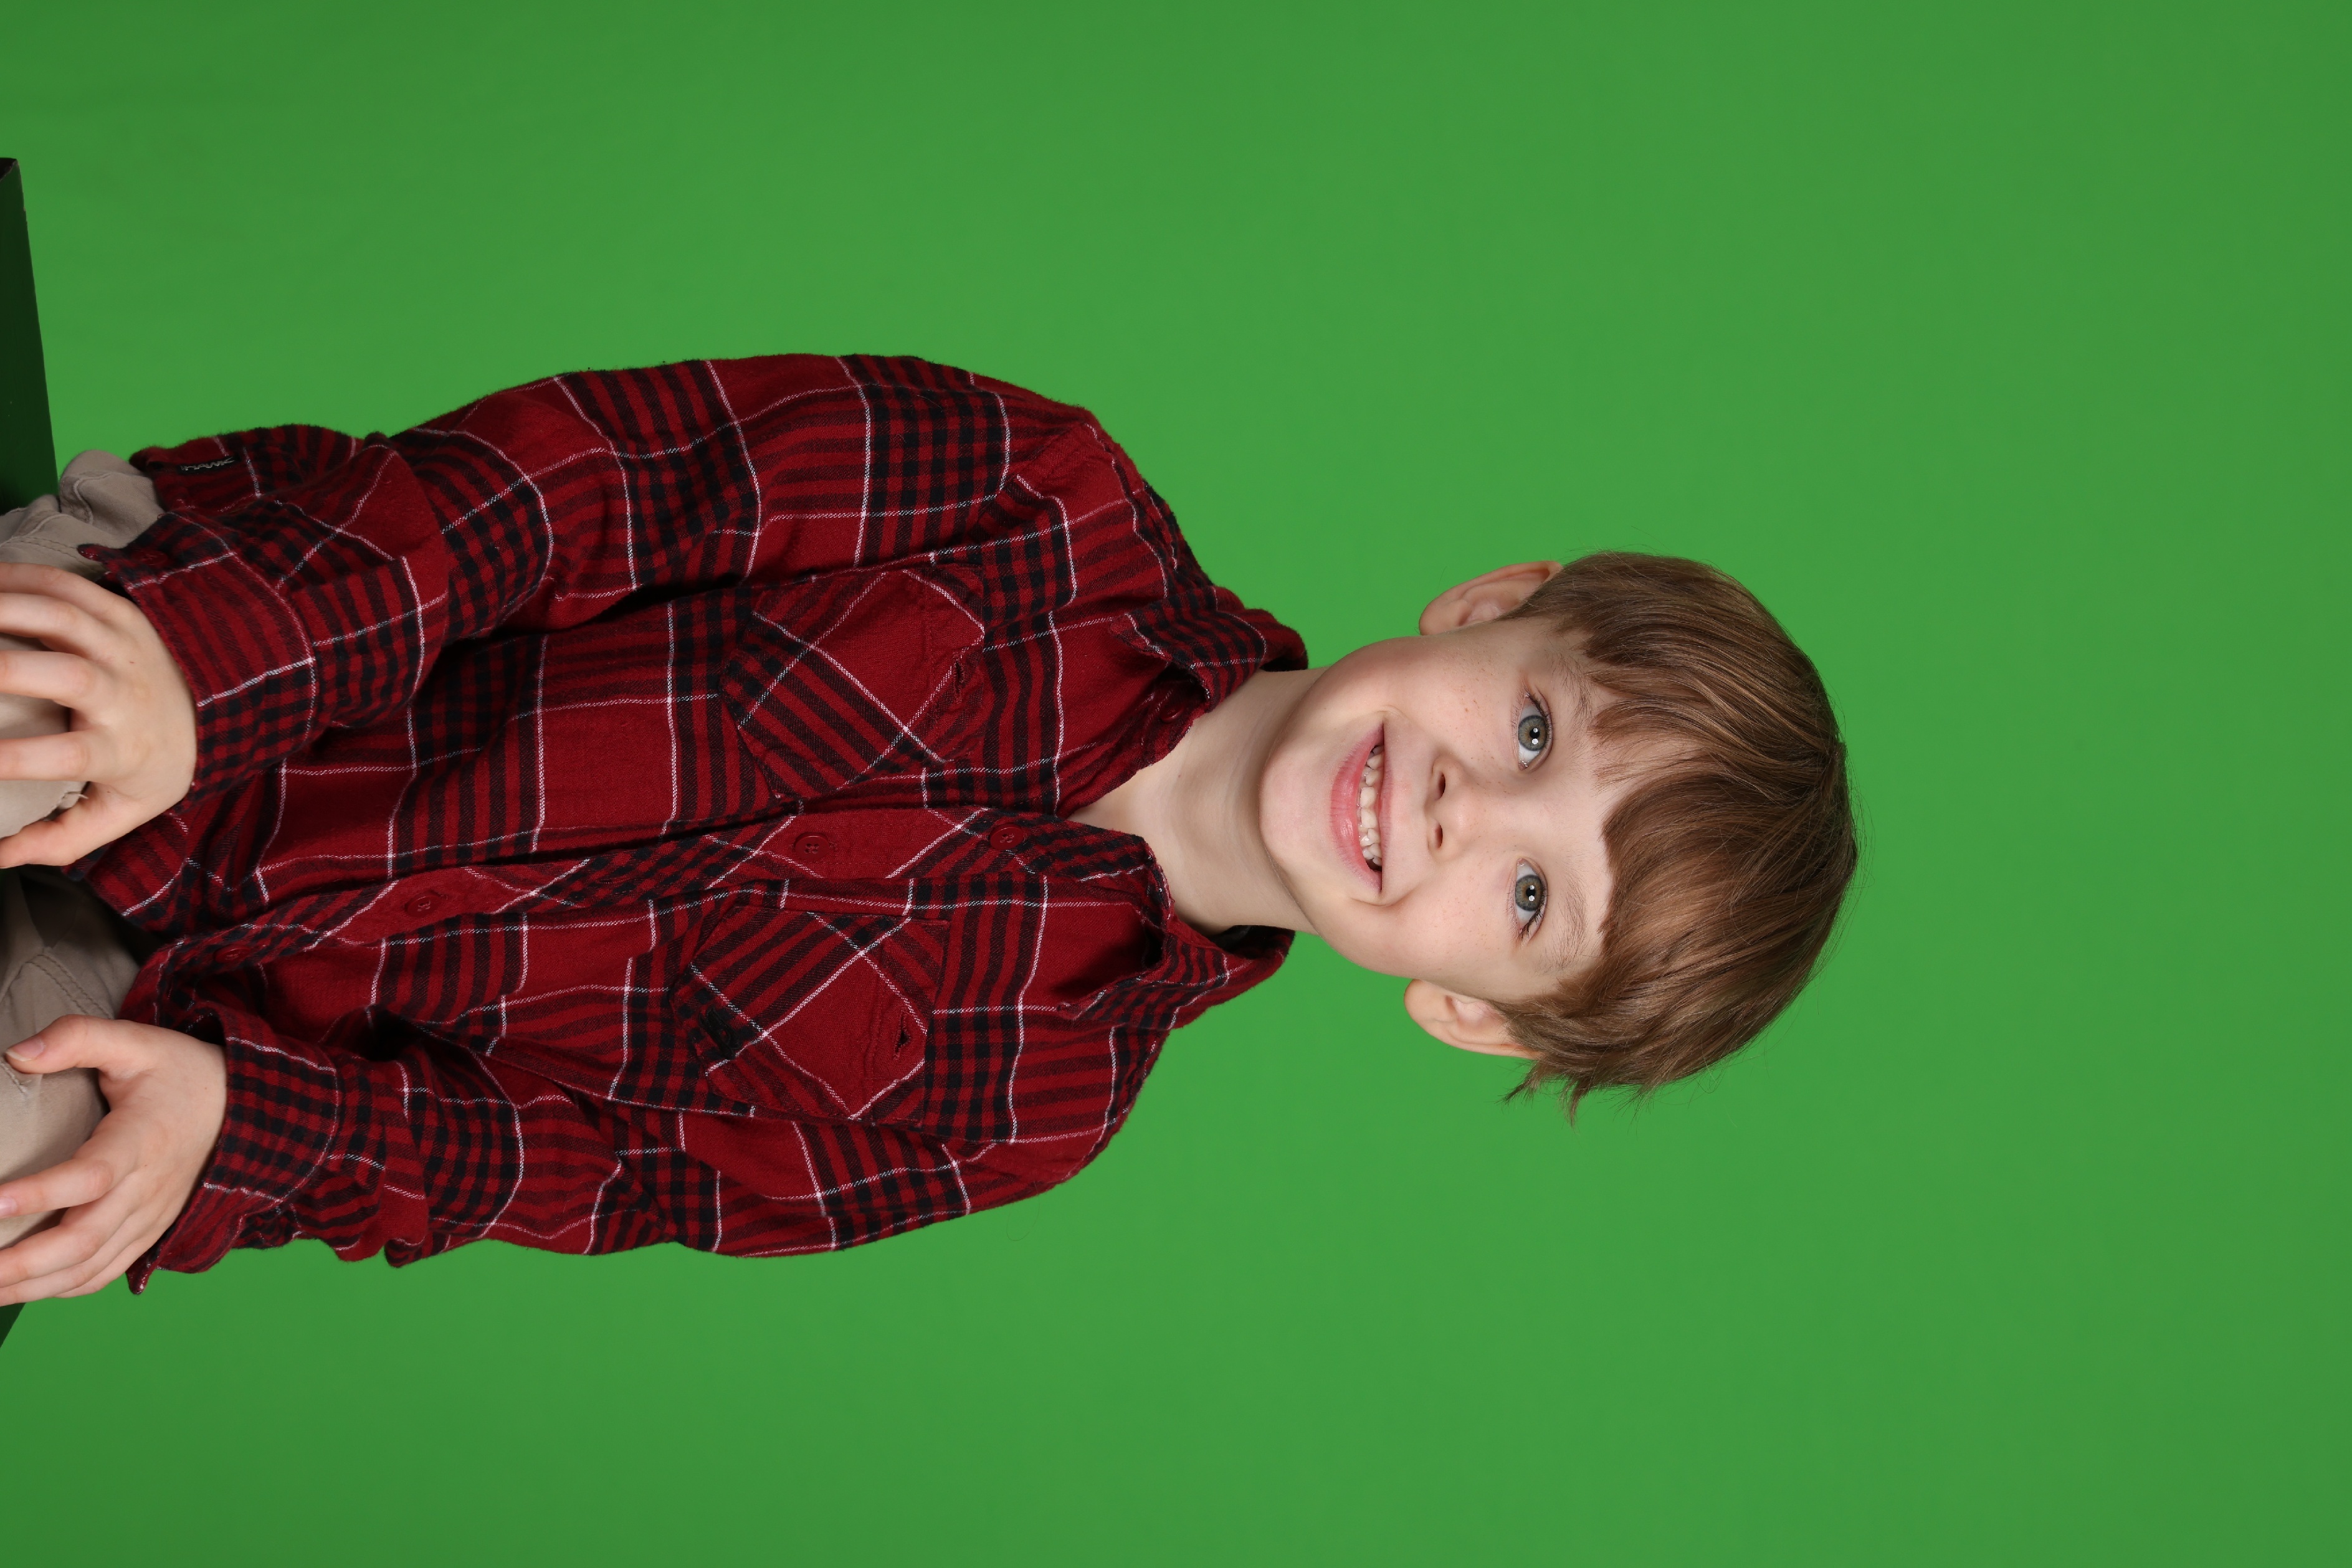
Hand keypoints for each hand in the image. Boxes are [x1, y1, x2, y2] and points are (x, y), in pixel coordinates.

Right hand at [0, 562, 196, 867]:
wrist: (222, 709)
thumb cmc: (153, 765)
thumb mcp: (120, 811)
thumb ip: (58, 839)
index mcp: (124, 749)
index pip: (70, 755)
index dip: (17, 757)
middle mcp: (126, 695)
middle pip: (70, 677)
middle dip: (6, 668)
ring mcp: (127, 648)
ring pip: (66, 619)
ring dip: (6, 607)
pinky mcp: (123, 614)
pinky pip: (70, 587)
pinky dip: (22, 577)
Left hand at [0, 1016, 226, 1302]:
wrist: (246, 1107)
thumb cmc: (181, 1073)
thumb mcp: (136, 1041)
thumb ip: (78, 1038)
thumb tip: (15, 1053)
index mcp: (141, 1140)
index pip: (91, 1176)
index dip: (39, 1195)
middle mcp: (147, 1188)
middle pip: (83, 1239)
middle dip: (21, 1264)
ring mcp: (150, 1217)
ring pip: (88, 1268)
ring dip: (32, 1286)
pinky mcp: (149, 1231)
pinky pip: (104, 1273)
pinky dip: (61, 1289)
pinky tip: (24, 1290)